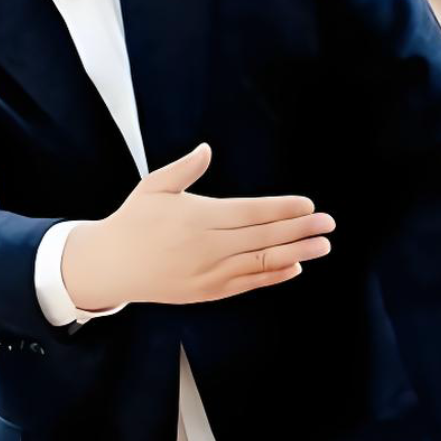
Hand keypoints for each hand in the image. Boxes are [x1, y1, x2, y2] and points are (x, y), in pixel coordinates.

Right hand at [62, 143, 333, 310]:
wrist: (111, 265)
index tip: (308, 205)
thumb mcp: (154, 187)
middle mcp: (208, 247)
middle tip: (329, 224)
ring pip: (262, 262)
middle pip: (264, 237)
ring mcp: (210, 273)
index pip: (251, 213)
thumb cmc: (133, 221)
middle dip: (300, 230)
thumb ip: (184, 168)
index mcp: (198, 217)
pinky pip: (248, 283)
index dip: (282, 209)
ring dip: (296, 253)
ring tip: (322, 246)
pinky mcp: (208, 292)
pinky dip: (273, 275)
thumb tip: (207, 148)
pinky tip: (295, 266)